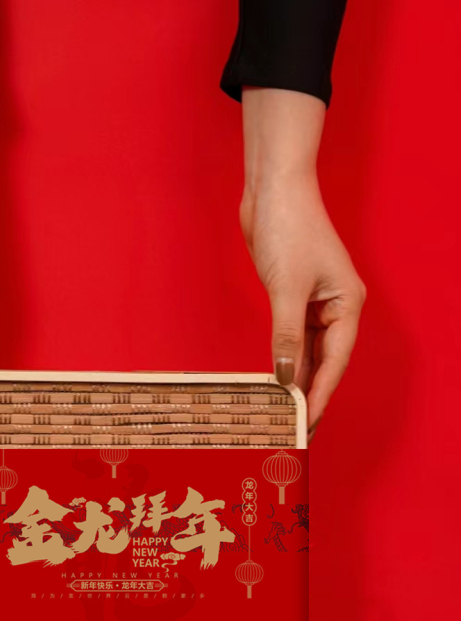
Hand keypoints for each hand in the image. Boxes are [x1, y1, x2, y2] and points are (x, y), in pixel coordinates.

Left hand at [240, 88, 364, 435]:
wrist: (273, 189)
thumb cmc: (289, 228)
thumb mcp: (287, 289)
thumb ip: (286, 337)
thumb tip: (283, 379)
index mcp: (347, 304)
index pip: (334, 361)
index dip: (320, 395)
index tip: (306, 424)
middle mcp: (335, 308)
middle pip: (324, 362)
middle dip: (310, 395)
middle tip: (295, 432)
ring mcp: (313, 304)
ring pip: (307, 353)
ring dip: (296, 382)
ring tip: (284, 416)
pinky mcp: (292, 299)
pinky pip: (291, 340)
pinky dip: (283, 360)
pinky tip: (275, 383)